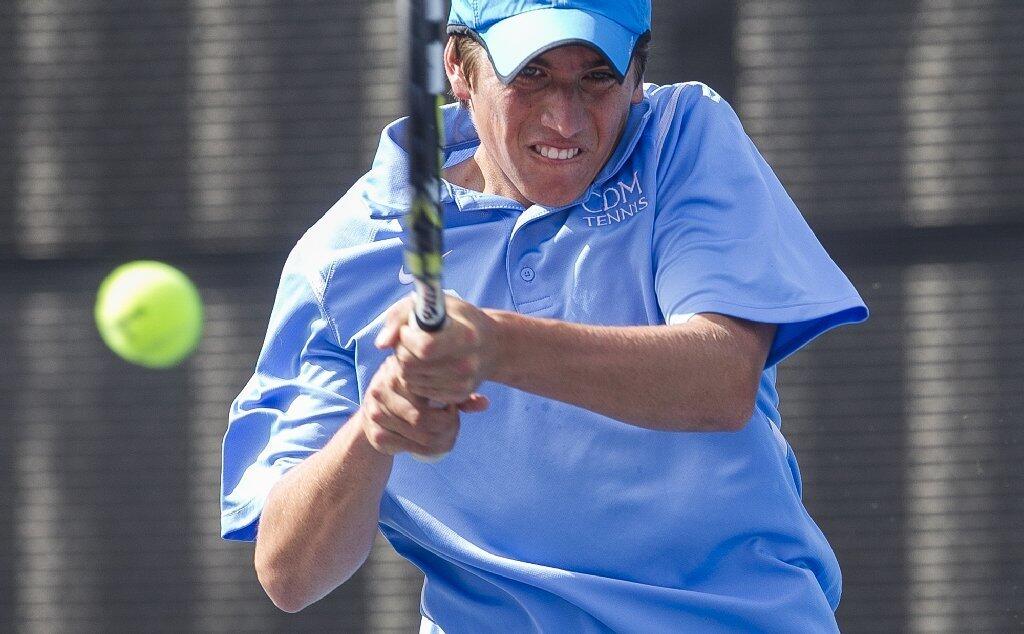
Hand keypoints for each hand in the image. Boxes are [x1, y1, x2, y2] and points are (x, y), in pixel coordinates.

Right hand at [359, 355, 487, 458]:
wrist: (373, 411)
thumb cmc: (411, 391)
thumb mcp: (432, 384)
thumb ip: (458, 392)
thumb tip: (485, 403)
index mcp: (397, 369)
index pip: (430, 389)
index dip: (449, 403)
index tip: (453, 405)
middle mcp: (382, 390)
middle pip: (426, 419)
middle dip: (449, 425)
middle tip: (455, 421)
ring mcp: (377, 414)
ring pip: (424, 437)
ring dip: (444, 439)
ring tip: (450, 431)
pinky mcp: (377, 436)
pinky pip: (414, 449)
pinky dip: (433, 450)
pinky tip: (437, 442)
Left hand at [375, 294, 500, 404]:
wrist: (491, 345)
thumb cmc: (457, 319)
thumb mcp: (434, 303)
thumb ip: (401, 316)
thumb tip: (381, 344)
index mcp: (466, 336)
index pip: (424, 347)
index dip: (406, 338)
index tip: (408, 329)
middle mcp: (467, 364)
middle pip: (411, 365)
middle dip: (402, 351)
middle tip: (409, 340)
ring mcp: (463, 383)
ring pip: (410, 379)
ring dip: (405, 364)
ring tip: (419, 352)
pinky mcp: (458, 396)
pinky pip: (418, 390)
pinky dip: (415, 378)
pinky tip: (427, 366)